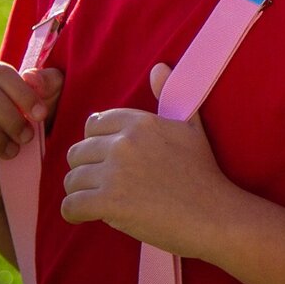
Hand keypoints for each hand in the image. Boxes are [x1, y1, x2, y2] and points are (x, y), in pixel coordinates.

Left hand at [60, 63, 230, 256]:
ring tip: (102, 202)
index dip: (98, 143)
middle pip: (77, 152)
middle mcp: (124, 142)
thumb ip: (169, 94)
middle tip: (107, 185)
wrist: (214, 214)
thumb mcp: (191, 126)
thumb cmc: (203, 173)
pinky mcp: (109, 202)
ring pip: (71, 180)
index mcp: (140, 122)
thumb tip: (159, 67)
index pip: (93, 124)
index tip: (111, 160)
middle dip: (87, 169)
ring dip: (82, 192)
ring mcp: (115, 172)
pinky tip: (90, 216)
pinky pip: (70, 205)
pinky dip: (75, 214)